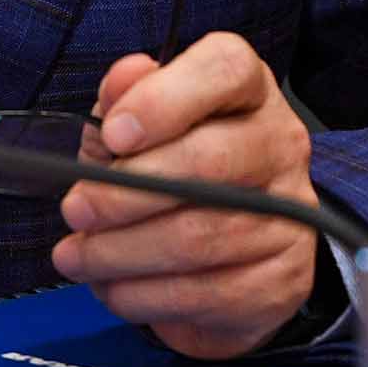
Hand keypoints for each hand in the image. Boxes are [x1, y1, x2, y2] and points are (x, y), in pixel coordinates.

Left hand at [48, 32, 317, 358]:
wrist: (232, 238)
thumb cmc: (174, 159)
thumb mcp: (140, 117)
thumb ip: (125, 94)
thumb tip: (120, 83)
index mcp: (247, 86)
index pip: (223, 70)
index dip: (163, 100)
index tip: (112, 133)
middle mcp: (280, 141)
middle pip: (209, 161)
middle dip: (126, 192)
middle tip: (75, 209)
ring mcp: (292, 212)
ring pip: (202, 238)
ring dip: (124, 253)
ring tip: (77, 257)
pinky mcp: (286, 278)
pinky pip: (212, 294)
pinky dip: (149, 296)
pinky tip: (115, 288)